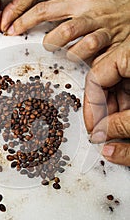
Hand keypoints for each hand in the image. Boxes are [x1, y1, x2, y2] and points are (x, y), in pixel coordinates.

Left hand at [7, 0, 129, 58]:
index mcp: (82, 2)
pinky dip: (89, 63)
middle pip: (61, 33)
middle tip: (48, 46)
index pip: (45, 9)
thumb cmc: (124, 1)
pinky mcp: (113, 47)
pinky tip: (88, 61)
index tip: (13, 28)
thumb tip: (59, 2)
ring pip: (79, 47)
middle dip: (50, 43)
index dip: (25, 20)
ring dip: (70, 55)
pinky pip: (97, 59)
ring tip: (68, 54)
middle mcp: (91, 17)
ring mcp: (103, 33)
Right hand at [84, 37, 129, 165]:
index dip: (92, 108)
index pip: (97, 78)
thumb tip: (103, 141)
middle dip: (104, 110)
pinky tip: (127, 120)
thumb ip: (123, 127)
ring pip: (119, 83)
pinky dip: (128, 104)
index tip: (93, 129)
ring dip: (116, 109)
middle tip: (103, 132)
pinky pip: (129, 84)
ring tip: (118, 130)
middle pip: (106, 81)